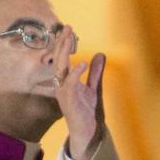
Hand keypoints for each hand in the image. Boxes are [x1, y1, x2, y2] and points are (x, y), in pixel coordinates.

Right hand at [52, 25, 104, 159]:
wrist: (89, 132)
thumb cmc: (88, 112)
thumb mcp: (95, 88)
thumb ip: (96, 73)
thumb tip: (100, 54)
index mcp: (67, 81)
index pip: (63, 58)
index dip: (65, 43)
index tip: (68, 28)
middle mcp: (62, 85)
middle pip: (59, 60)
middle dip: (62, 43)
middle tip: (67, 27)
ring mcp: (63, 93)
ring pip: (60, 69)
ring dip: (64, 54)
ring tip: (69, 39)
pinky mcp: (69, 102)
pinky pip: (69, 85)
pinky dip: (75, 74)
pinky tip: (82, 63)